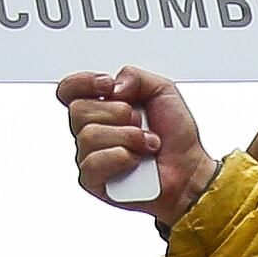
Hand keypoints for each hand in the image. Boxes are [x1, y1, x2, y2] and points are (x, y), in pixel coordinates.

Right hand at [57, 67, 214, 226]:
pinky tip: (135, 162)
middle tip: (139, 124)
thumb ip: (134, 75)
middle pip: (78, 109)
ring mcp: (89, 156)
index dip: (83, 83)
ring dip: (127, 138)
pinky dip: (122, 158)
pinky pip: (94, 162)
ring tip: (144, 145)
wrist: (188, 170)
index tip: (108, 86)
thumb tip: (113, 87)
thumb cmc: (175, 137)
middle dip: (118, 113)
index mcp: (102, 107)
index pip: (69, 89)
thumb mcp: (162, 90)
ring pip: (89, 135)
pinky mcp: (93, 180)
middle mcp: (91, 130)